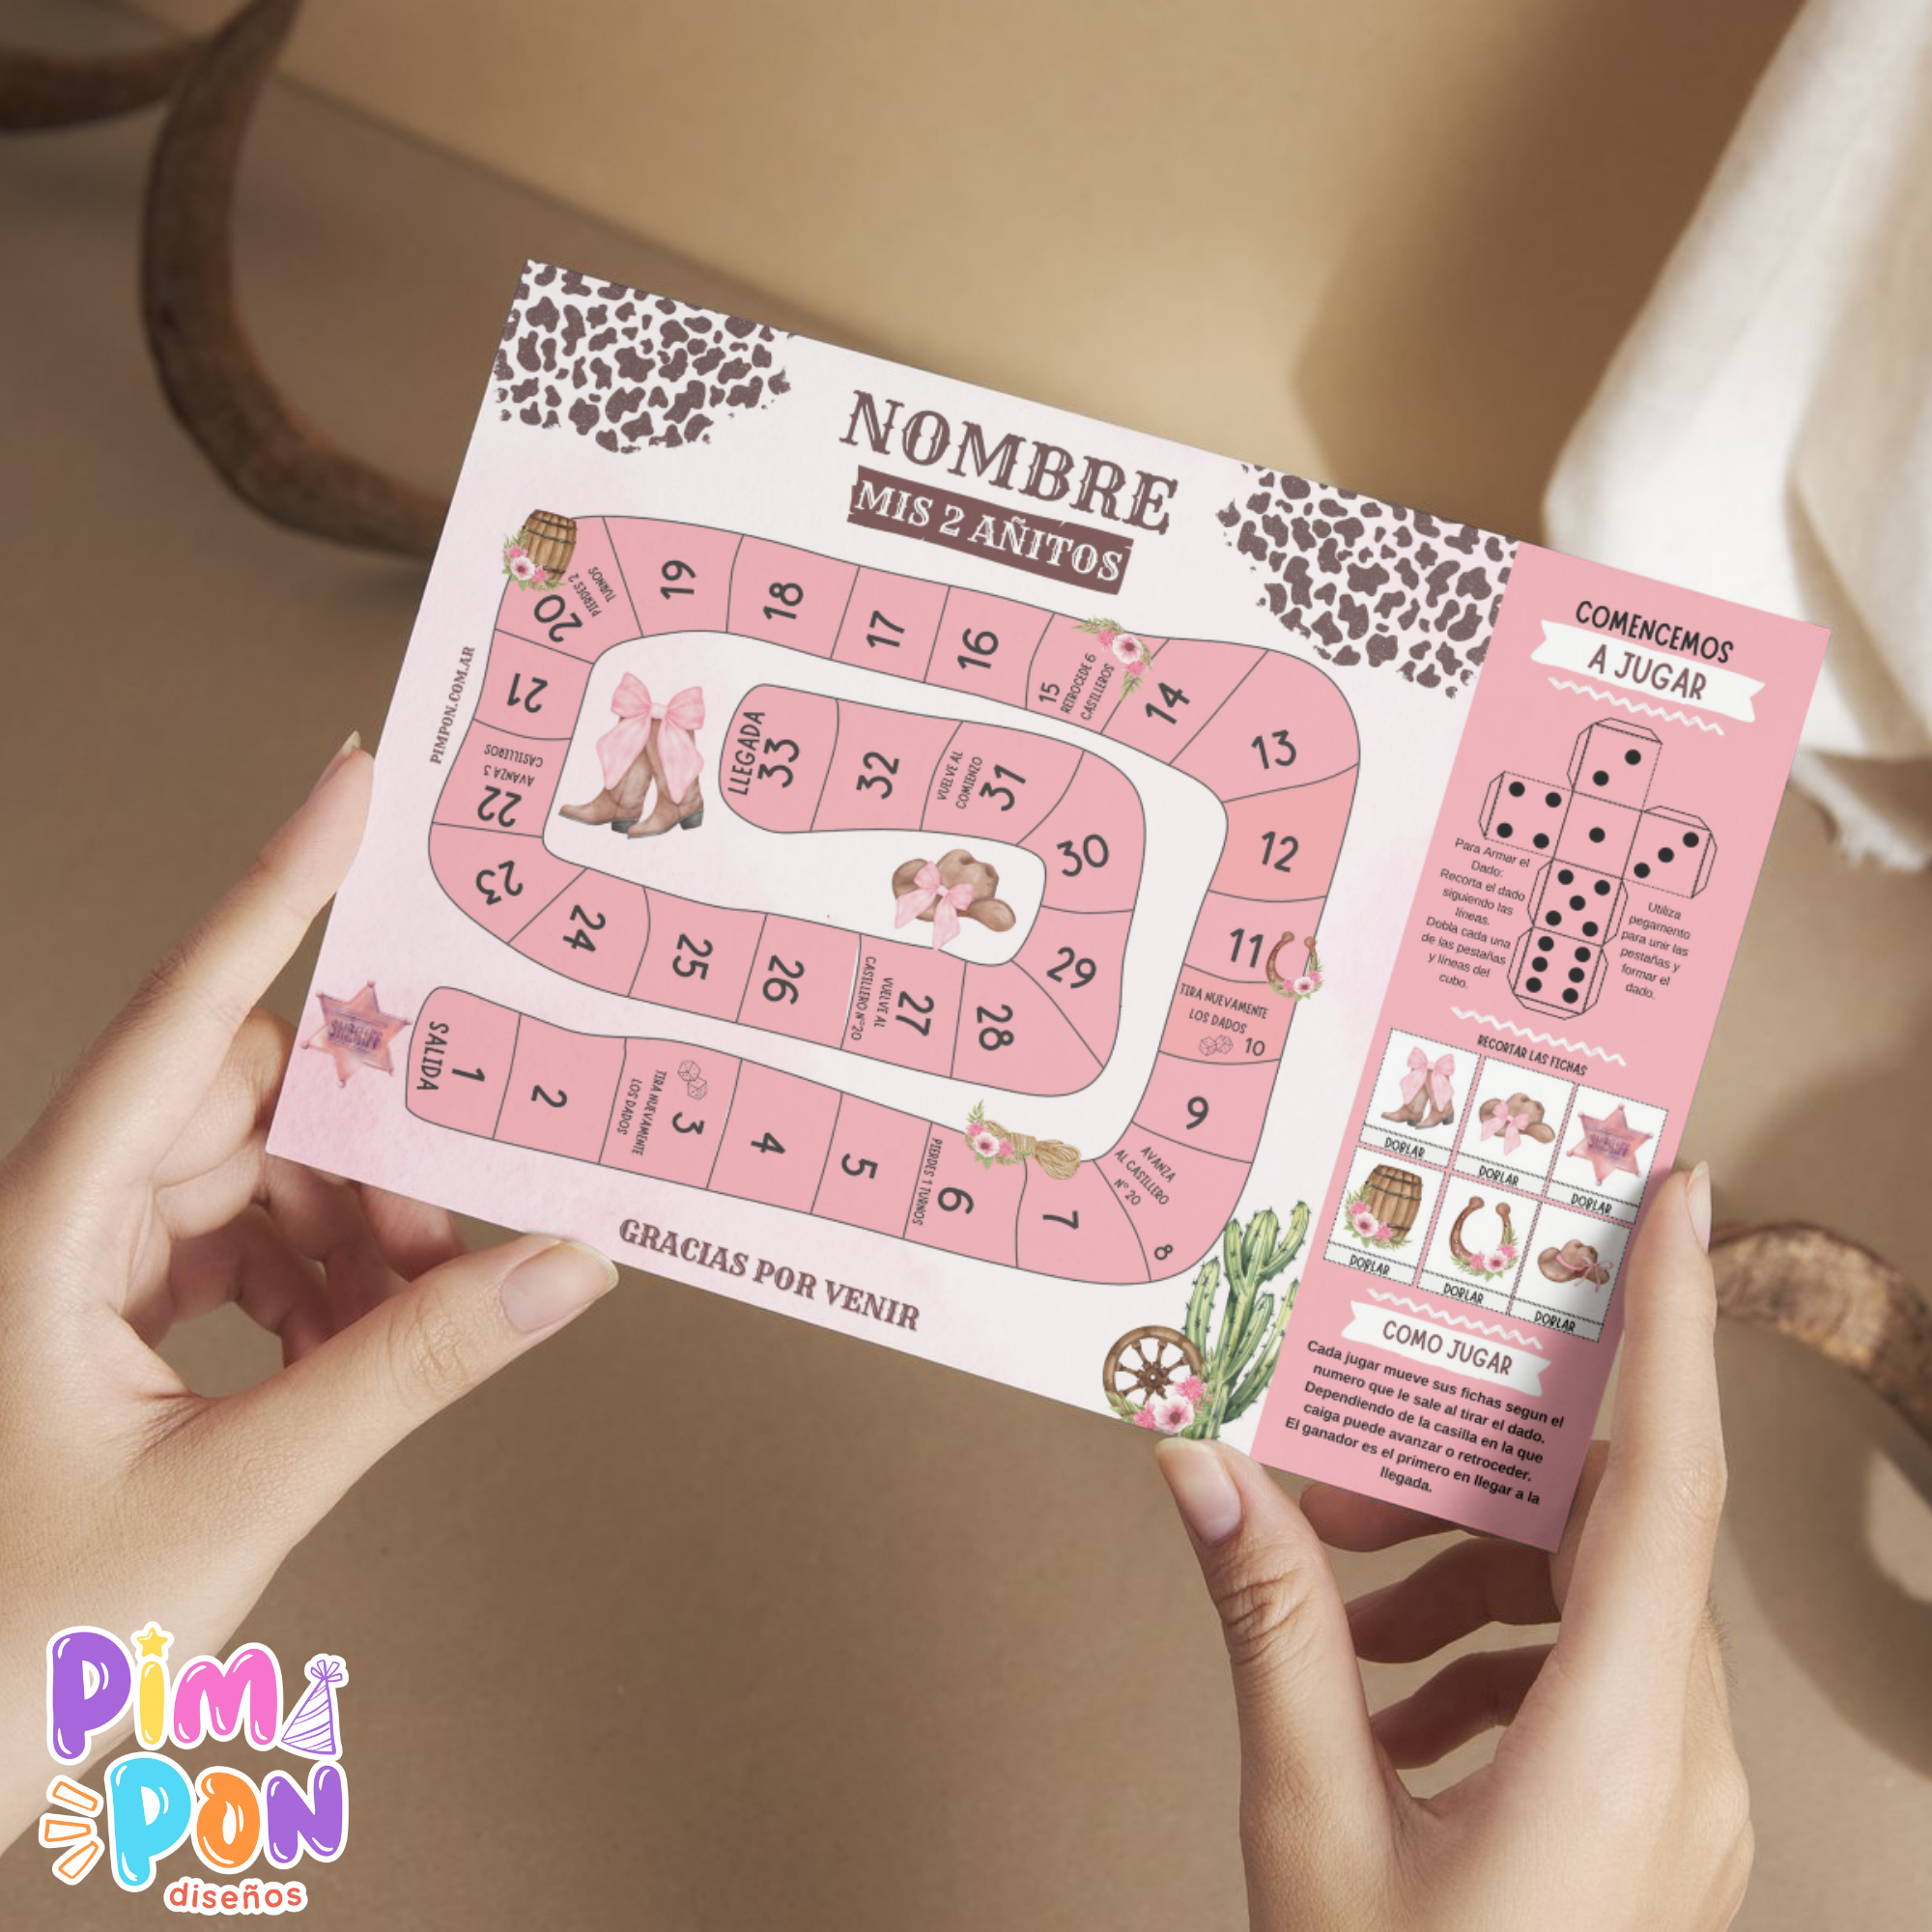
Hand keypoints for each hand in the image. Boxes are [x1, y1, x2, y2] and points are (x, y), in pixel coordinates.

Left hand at [0, 737, 617, 1841]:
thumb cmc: (22, 1630)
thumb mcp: (237, 1491)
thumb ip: (408, 1370)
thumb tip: (558, 1269)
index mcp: (46, 1221)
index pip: (185, 1015)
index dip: (276, 889)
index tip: (353, 788)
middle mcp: (59, 1210)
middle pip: (251, 1100)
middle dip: (372, 1156)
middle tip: (466, 1226)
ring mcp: (80, 1260)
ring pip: (259, 1174)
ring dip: (355, 1238)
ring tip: (412, 1321)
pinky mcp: (103, 1310)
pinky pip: (242, 1242)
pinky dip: (320, 1285)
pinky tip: (354, 1354)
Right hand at [1156, 1166, 1749, 1928]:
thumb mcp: (1312, 1828)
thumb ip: (1267, 1630)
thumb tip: (1202, 1465)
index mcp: (1617, 1745)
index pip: (1664, 1486)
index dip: (1671, 1324)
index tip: (1673, 1196)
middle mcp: (1680, 1757)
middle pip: (1612, 1532)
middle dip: (1487, 1457)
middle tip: (1395, 1384)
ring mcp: (1678, 1800)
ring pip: (1593, 1605)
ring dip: (1465, 1571)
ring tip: (1337, 1587)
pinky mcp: (1648, 1826)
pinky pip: (1586, 1677)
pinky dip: (1485, 1647)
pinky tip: (1381, 1689)